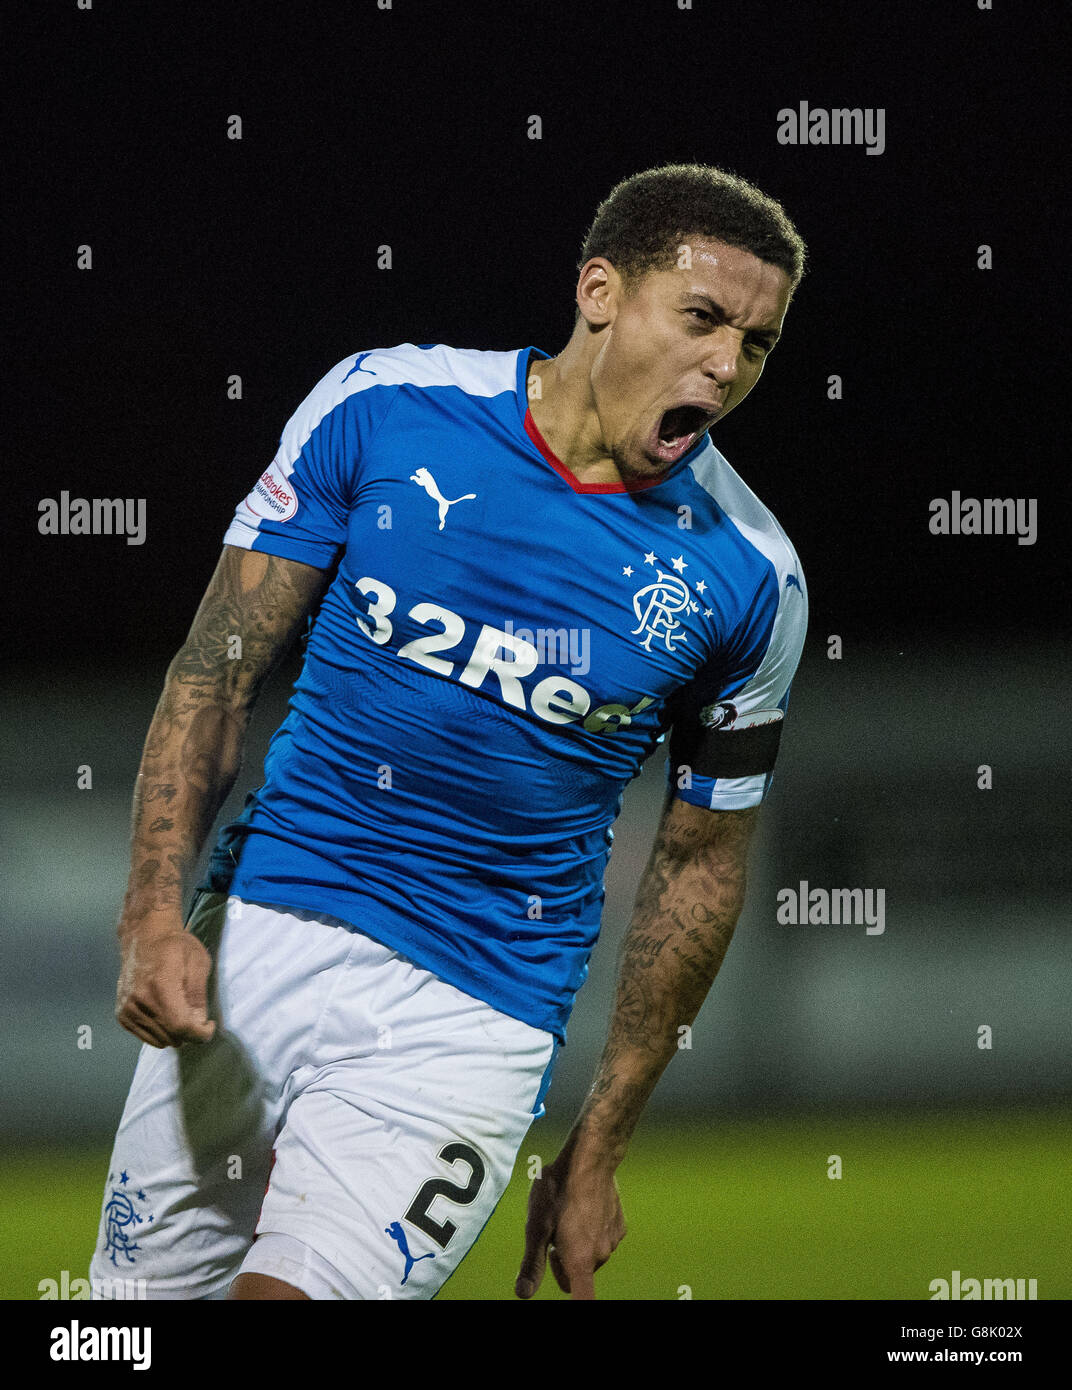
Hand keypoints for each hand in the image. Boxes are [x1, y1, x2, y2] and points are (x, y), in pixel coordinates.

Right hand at [116, 924, 216, 1047]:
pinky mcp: (122, 1014)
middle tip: (197, 1016)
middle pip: (171, 1037)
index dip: (200, 1033)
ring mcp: (127, 1009)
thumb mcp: (198, 963)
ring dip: (175, 1033)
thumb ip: (198, 996)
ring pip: (159, 1041)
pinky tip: (166, 1013)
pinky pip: (146, 1037)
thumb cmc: (175, 945)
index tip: (209, 1026)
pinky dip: (160, 1031)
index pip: (181, 1026)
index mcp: (160, 986)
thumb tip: (199, 1023)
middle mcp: (139, 1001)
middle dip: (190, 1033)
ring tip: (181, 1011)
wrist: (144, 936)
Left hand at [515, 1143, 625, 1299]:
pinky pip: (602, 1237)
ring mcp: (613, 1240)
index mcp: (580, 1261)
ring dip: (577, 1243)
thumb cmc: (558, 1189)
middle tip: (551, 1231)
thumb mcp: (536, 1225)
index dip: (578, 1304)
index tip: (574, 1297)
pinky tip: (582, 1206)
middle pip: (577, 1274)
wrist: (590, 1157)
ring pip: (589, 1254)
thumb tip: (522, 1294)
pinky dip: (591, 1230)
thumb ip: (531, 1263)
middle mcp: (601, 1255)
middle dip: (562, 1260)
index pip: (583, 1299)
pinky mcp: (620, 1224)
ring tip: (565, 1213)